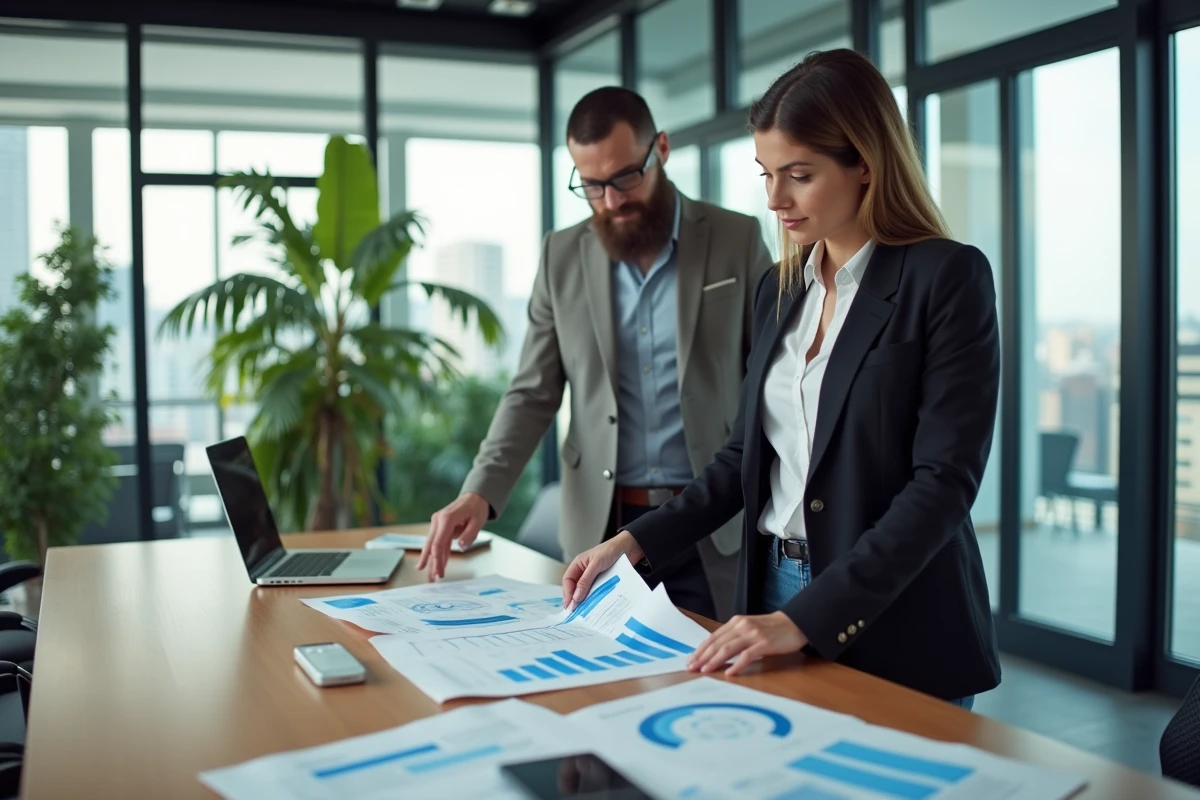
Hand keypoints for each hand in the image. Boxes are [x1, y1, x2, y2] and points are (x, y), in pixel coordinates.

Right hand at [418, 493, 489, 580]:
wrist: (474, 497)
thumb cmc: (476, 507)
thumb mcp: (478, 521)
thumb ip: (469, 534)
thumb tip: (461, 547)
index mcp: (446, 518)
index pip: (438, 542)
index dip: (437, 559)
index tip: (439, 572)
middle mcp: (438, 520)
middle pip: (432, 545)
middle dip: (431, 563)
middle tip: (430, 580)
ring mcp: (438, 523)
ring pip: (433, 546)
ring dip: (432, 561)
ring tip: (430, 577)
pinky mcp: (441, 527)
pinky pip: (440, 543)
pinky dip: (439, 555)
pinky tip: (437, 566)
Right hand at [561, 531, 644, 608]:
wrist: (629, 547)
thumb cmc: (611, 550)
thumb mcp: (596, 564)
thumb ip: (585, 580)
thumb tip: (576, 597)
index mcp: (578, 564)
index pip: (568, 580)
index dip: (567, 593)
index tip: (570, 605)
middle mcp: (584, 572)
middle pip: (575, 588)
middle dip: (574, 599)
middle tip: (576, 613)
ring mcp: (594, 577)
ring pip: (585, 591)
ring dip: (585, 601)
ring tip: (584, 613)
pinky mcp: (603, 582)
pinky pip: (596, 592)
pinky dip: (595, 599)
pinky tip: (596, 606)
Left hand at [687, 612, 807, 676]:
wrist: (794, 623)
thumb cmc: (770, 629)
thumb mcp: (748, 629)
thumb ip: (734, 637)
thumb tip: (715, 653)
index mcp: (736, 622)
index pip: (713, 637)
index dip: (700, 649)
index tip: (690, 660)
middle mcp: (742, 626)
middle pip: (718, 643)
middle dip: (703, 656)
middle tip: (692, 667)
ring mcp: (753, 634)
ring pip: (728, 648)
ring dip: (714, 660)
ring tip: (705, 670)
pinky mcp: (764, 643)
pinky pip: (747, 655)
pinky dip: (737, 664)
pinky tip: (730, 673)